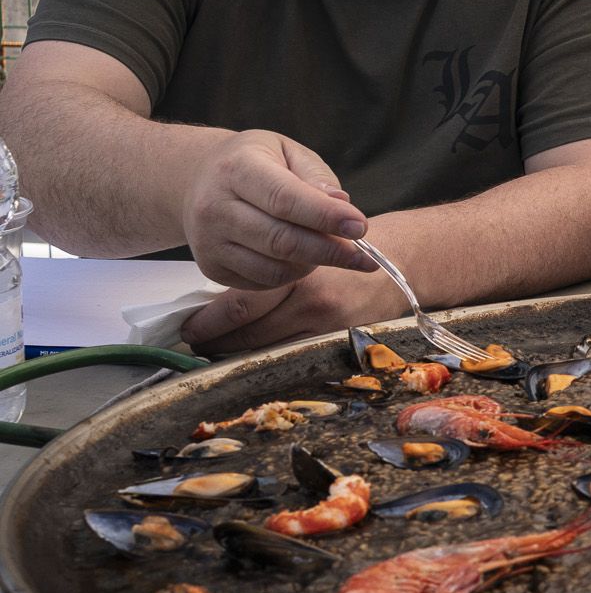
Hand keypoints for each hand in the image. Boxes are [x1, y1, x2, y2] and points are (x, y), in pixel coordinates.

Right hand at [181, 131, 374, 289]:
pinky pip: (263, 283)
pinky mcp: (212, 269)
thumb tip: (342, 205)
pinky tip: (305, 259)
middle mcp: (215, 207)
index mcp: (236, 170)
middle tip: (365, 256)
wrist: (198, 181)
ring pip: (274, 268)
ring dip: (314, 265)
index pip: (285, 199)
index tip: (361, 227)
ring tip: (334, 251)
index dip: (325, 216)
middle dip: (330, 250)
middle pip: (281, 240)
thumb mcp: (286, 151)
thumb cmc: (255, 162)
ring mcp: (209, 242)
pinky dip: (293, 276)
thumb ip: (315, 176)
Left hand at [182, 264, 405, 354]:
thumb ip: (268, 258)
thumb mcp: (306, 237)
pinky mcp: (339, 340)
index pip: (242, 304)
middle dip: (215, 340)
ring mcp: (327, 325)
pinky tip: (249, 354)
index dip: (209, 321)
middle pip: (249, 332)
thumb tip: (217, 292)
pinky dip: (266, 354)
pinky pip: (291, 354)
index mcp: (298, 271)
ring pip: (267, 348)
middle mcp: (312, 301)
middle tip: (193, 342)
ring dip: (236, 351)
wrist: (400, 261)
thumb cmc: (342, 244)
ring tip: (213, 350)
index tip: (188, 327)